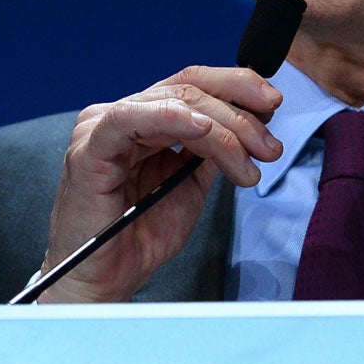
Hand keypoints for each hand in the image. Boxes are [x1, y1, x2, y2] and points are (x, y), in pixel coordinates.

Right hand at [38, 66, 283, 302]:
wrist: (107, 279)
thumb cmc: (140, 235)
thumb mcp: (191, 184)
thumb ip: (212, 151)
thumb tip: (254, 123)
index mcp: (145, 118)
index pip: (193, 84)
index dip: (237, 87)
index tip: (274, 106)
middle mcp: (125, 114)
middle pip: (189, 89)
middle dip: (240, 116)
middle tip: (269, 148)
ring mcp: (103, 126)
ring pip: (174, 104)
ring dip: (222, 129)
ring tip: (248, 162)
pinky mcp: (90, 146)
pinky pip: (131, 118)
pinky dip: (171, 118)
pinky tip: (202, 129)